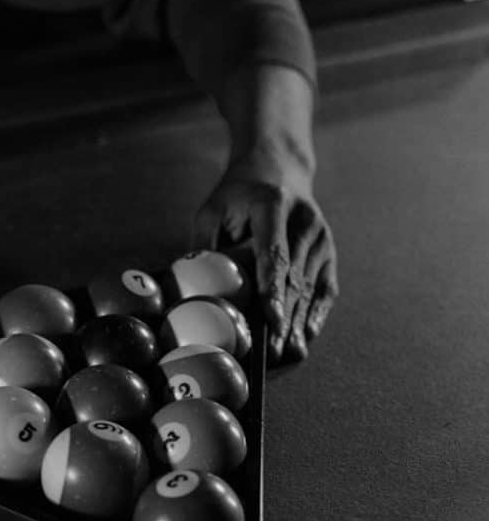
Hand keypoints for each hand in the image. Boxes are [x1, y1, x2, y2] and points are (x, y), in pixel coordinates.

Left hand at [192, 148, 337, 362]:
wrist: (279, 168)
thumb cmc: (237, 193)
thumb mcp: (212, 209)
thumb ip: (204, 246)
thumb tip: (190, 290)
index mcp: (272, 205)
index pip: (274, 253)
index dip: (273, 289)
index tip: (272, 319)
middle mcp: (304, 220)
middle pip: (295, 277)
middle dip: (286, 318)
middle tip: (273, 351)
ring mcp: (321, 236)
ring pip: (311, 287)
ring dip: (300, 323)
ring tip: (288, 352)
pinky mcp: (329, 250)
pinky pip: (325, 287)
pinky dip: (316, 313)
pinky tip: (306, 335)